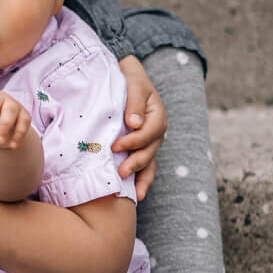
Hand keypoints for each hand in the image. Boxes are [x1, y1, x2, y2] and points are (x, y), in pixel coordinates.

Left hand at [112, 56, 166, 200]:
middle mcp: (156, 133)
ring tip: (135, 194)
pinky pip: (144, 167)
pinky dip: (141, 180)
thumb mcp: (134, 84)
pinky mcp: (140, 149)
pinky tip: (135, 193)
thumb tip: (134, 124)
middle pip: (149, 151)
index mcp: (157, 117)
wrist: (127, 79)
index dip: (134, 141)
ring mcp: (149, 143)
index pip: (149, 133)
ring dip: (141, 178)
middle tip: (120, 173)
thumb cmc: (130, 80)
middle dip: (136, 163)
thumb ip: (134, 102)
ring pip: (149, 163)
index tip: (115, 146)